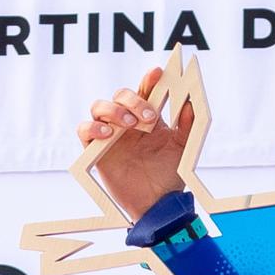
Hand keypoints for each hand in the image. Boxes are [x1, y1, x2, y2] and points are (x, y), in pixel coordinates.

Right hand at [77, 66, 193, 221]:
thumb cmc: (169, 174)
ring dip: (114, 111)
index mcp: (147, 118)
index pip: (145, 91)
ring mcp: (110, 133)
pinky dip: (93, 127)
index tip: (158, 72)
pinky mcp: (96, 149)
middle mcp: (127, 122)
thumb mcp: (183, 148)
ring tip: (129, 125)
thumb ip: (187, 125)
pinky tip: (108, 134)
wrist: (158, 202)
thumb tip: (190, 103)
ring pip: (100, 106)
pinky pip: (84, 129)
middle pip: (121, 95)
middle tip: (149, 117)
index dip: (149, 79)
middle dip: (134, 100)